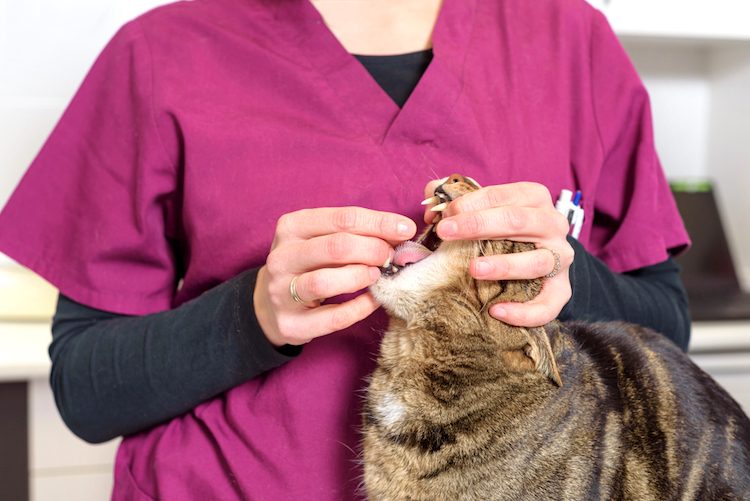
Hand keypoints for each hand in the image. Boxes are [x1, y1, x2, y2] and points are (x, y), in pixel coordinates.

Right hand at [254, 207, 416, 345]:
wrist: (271, 303)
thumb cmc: (308, 265)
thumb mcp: (322, 240)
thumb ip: (355, 233)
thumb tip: (401, 231)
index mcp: (291, 227)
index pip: (342, 219)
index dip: (379, 223)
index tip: (405, 229)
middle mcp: (282, 257)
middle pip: (335, 247)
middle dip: (373, 250)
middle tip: (391, 256)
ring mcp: (281, 291)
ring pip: (324, 281)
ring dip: (360, 276)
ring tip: (377, 275)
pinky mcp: (290, 323)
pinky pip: (331, 317)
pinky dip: (358, 309)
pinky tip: (373, 300)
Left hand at [423, 180, 572, 326]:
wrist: (535, 257)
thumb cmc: (499, 230)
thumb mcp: (480, 209)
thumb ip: (453, 202)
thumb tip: (430, 207)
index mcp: (533, 198)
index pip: (502, 195)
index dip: (470, 204)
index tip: (444, 216)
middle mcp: (552, 224)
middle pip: (518, 221)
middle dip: (478, 225)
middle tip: (445, 233)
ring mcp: (560, 257)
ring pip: (537, 260)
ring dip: (505, 265)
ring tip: (474, 269)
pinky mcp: (561, 289)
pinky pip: (548, 303)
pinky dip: (525, 311)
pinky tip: (497, 311)